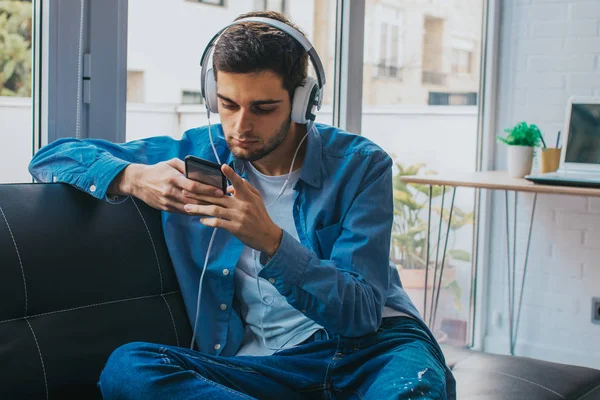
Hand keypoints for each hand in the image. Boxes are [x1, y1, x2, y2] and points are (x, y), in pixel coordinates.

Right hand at [108, 158, 223, 213]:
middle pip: (194, 199)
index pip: (193, 185)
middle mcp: (170, 191)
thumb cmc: (157, 170)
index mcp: (172, 178)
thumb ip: (185, 166)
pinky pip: (183, 211)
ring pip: (190, 207)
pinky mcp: (166, 208)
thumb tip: (201, 170)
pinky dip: (195, 212)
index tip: (220, 190)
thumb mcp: (171, 163)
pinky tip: (205, 211)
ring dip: (204, 208)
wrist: (138, 182)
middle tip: (224, 201)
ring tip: (218, 208)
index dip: (208, 189)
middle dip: (210, 201)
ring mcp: (167, 201)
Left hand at [182, 164, 282, 255]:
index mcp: (248, 196)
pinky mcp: (235, 228)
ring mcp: (238, 217)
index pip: (239, 183)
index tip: (222, 166)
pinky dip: (208, 221)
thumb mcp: (257, 199)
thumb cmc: (260, 216)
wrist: (268, 236)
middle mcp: (243, 205)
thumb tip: (229, 186)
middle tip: (186, 191)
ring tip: (187, 207)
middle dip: (200, 194)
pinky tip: (201, 220)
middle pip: (218, 196)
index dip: (231, 174)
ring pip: (215, 210)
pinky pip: (218, 223)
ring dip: (199, 208)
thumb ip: (245, 188)